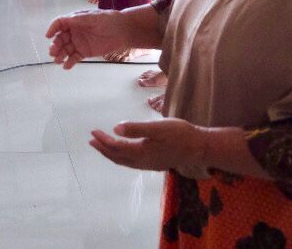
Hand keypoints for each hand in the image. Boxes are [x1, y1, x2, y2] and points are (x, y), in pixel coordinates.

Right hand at [45, 9, 129, 68]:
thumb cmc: (107, 20)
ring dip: (60, 55)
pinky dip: (69, 62)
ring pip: (65, 49)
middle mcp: (74, 32)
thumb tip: (64, 20)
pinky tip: (66, 66)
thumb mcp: (92, 17)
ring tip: (57, 61)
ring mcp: (79, 42)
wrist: (123, 31)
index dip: (52, 29)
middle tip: (53, 52)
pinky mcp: (84, 52)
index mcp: (74, 21)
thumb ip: (78, 19)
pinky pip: (74, 58)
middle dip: (55, 45)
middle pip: (60, 38)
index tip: (48, 36)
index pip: (59, 24)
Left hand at [89, 119, 208, 177]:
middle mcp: (143, 161)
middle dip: (103, 149)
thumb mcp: (157, 128)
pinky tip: (125, 153)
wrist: (200, 148)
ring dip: (112, 154)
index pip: (116, 147)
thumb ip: (136, 128)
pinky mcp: (156, 163)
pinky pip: (133, 163)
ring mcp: (150, 164)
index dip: (103, 140)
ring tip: (102, 147)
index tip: (93, 132)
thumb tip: (115, 129)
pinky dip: (123, 158)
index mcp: (141, 152)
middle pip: (117, 157)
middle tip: (91, 140)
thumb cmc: (180, 134)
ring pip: (125, 162)